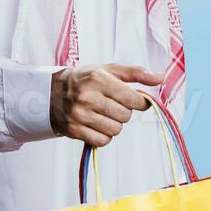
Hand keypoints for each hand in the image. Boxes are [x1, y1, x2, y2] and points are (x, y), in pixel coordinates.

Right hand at [49, 63, 163, 146]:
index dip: (139, 101)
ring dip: (113, 124)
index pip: (133, 98)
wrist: (50, 92)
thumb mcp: (108, 69)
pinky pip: (103, 141)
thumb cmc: (84, 79)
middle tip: (111, 104)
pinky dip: (103, 135)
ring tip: (102, 114)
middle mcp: (88, 96)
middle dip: (123, 111)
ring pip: (115, 130)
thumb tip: (160, 78)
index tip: (135, 100)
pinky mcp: (74, 130)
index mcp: (98, 78)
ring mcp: (79, 114)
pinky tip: (95, 124)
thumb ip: (135, 73)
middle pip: (125, 116)